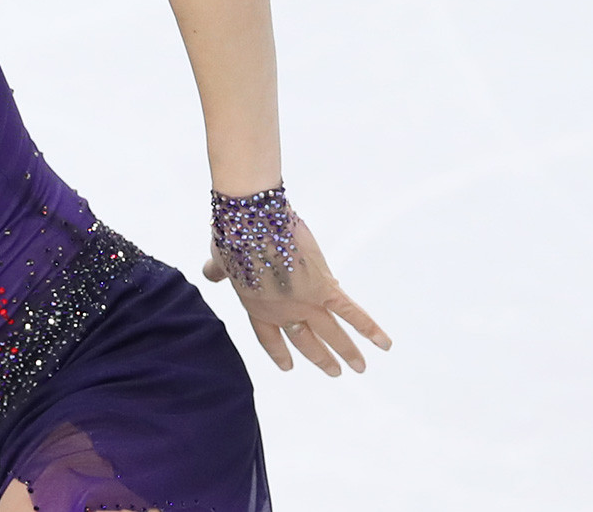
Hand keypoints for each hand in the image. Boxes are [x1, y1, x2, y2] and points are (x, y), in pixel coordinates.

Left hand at [203, 215, 391, 375]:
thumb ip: (216, 272)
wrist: (252, 221)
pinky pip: (351, 311)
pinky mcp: (324, 287)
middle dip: (320, 357)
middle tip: (334, 372)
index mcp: (255, 306)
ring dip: (347, 351)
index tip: (288, 366)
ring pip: (331, 332)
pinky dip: (369, 328)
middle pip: (305, 340)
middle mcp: (282, 311)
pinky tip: (384, 344)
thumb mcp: (220, 259)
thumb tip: (208, 274)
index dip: (279, 351)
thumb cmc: (233, 234)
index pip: (269, 336)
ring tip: (359, 368)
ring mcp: (304, 302)